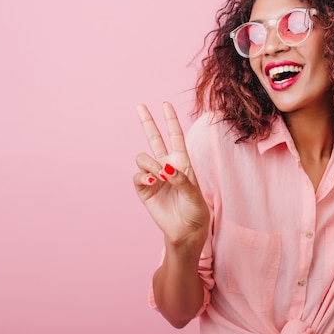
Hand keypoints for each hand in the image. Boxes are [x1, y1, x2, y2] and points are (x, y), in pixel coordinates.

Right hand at [133, 102, 209, 244]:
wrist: (186, 230)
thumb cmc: (195, 210)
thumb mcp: (193, 193)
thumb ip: (180, 179)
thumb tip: (164, 170)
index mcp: (182, 162)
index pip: (175, 136)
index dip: (170, 120)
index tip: (166, 104)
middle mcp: (166, 165)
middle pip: (154, 138)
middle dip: (147, 121)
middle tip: (140, 105)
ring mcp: (154, 176)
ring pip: (143, 157)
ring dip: (150, 164)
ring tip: (160, 177)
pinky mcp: (144, 189)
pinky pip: (138, 176)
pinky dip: (144, 177)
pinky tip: (153, 182)